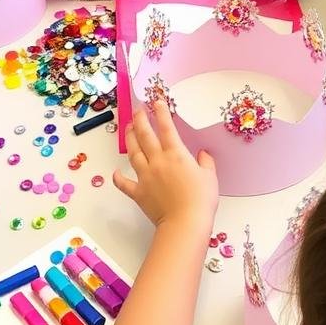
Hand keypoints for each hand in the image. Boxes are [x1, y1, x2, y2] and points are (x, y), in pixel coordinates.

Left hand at [113, 104, 217, 231]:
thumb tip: (203, 155)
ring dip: (129, 139)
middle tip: (137, 110)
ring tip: (128, 129)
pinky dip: (119, 178)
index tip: (156, 101)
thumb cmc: (200, 200)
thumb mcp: (210, 177)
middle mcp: (158, 161)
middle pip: (145, 135)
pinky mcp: (138, 192)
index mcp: (176, 154)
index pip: (166, 127)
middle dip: (140, 120)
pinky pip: (125, 184)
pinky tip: (115, 173)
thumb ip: (206, 163)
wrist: (185, 223)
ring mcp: (145, 176)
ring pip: (133, 153)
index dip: (161, 112)